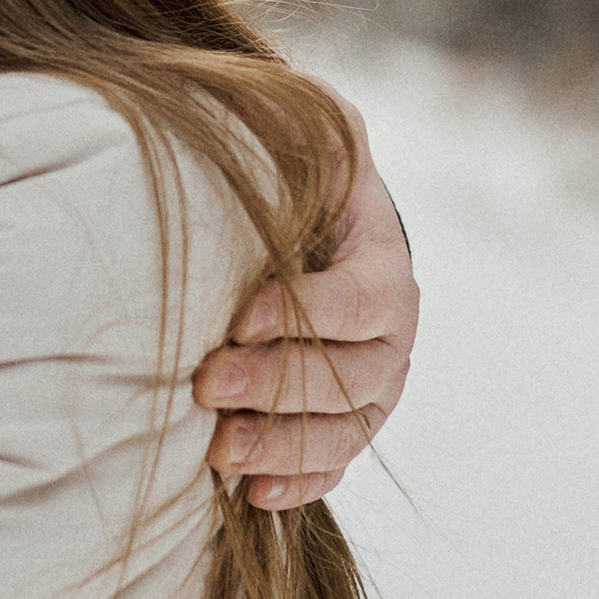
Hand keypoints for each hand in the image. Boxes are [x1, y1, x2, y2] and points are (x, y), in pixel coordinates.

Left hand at [196, 105, 416, 508]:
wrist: (300, 230)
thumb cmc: (292, 175)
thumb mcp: (297, 128)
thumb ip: (284, 113)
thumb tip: (252, 101)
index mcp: (382, 262)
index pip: (362, 297)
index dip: (308, 312)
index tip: (238, 315)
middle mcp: (392, 333)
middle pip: (353, 374)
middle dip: (279, 383)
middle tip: (206, 383)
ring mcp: (372, 386)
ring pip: (347, 429)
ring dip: (284, 445)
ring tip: (218, 452)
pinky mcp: (344, 424)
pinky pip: (335, 464)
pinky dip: (299, 482)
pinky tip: (252, 497)